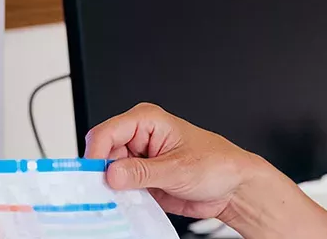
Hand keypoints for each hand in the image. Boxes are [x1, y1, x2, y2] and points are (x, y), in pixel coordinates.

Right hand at [82, 102, 264, 220]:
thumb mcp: (178, 168)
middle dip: (102, 175)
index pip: (106, 132)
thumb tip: (111, 174)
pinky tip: (129, 205)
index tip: (94, 176)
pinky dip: (120, 199)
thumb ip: (142, 172)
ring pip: (107, 174)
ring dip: (112, 190)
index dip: (95, 154)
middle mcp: (138, 138)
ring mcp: (138, 160)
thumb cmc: (217, 164)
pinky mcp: (141, 180)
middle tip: (103, 194)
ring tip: (122, 200)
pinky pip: (120, 190)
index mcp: (146, 121)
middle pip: (102, 154)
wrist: (232, 188)